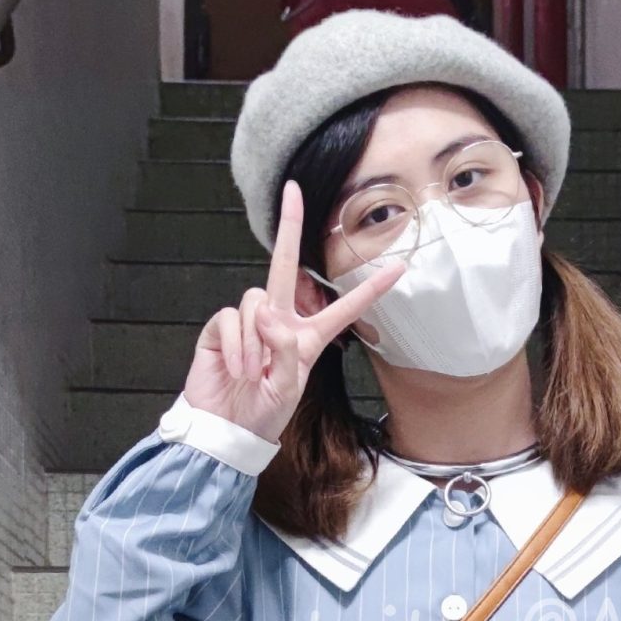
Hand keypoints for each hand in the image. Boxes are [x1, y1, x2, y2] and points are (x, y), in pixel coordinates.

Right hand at [182, 180, 405, 443]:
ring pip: (257, 302)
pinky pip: (233, 319)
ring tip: (253, 374)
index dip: (371, 290)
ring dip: (257, 342)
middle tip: (292, 190)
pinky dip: (237, 346)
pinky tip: (237, 369)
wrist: (225, 430)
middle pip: (284, 266)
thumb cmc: (261, 413)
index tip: (398, 268)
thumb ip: (284, 349)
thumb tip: (267, 313)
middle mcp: (278, 322)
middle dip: (288, 226)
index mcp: (306, 338)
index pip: (343, 309)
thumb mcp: (288, 387)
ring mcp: (248, 322)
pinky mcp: (222, 328)